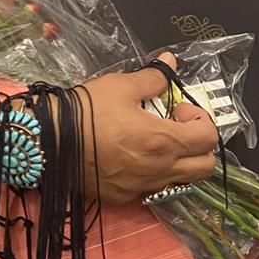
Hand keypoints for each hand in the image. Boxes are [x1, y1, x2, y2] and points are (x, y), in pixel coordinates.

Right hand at [75, 53, 218, 204]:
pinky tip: (134, 156)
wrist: (49, 141)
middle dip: (199, 144)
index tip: (176, 108)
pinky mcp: (124, 197)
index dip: (200, 119)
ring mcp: (142, 188)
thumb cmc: (87, 111)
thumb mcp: (122, 86)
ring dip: (180, 160)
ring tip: (156, 142)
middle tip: (174, 126)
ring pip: (182, 181)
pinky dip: (155, 174)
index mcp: (163, 141)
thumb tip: (170, 61)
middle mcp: (159, 170)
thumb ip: (153, 77)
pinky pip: (153, 189)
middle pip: (205, 166)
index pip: (209, 138)